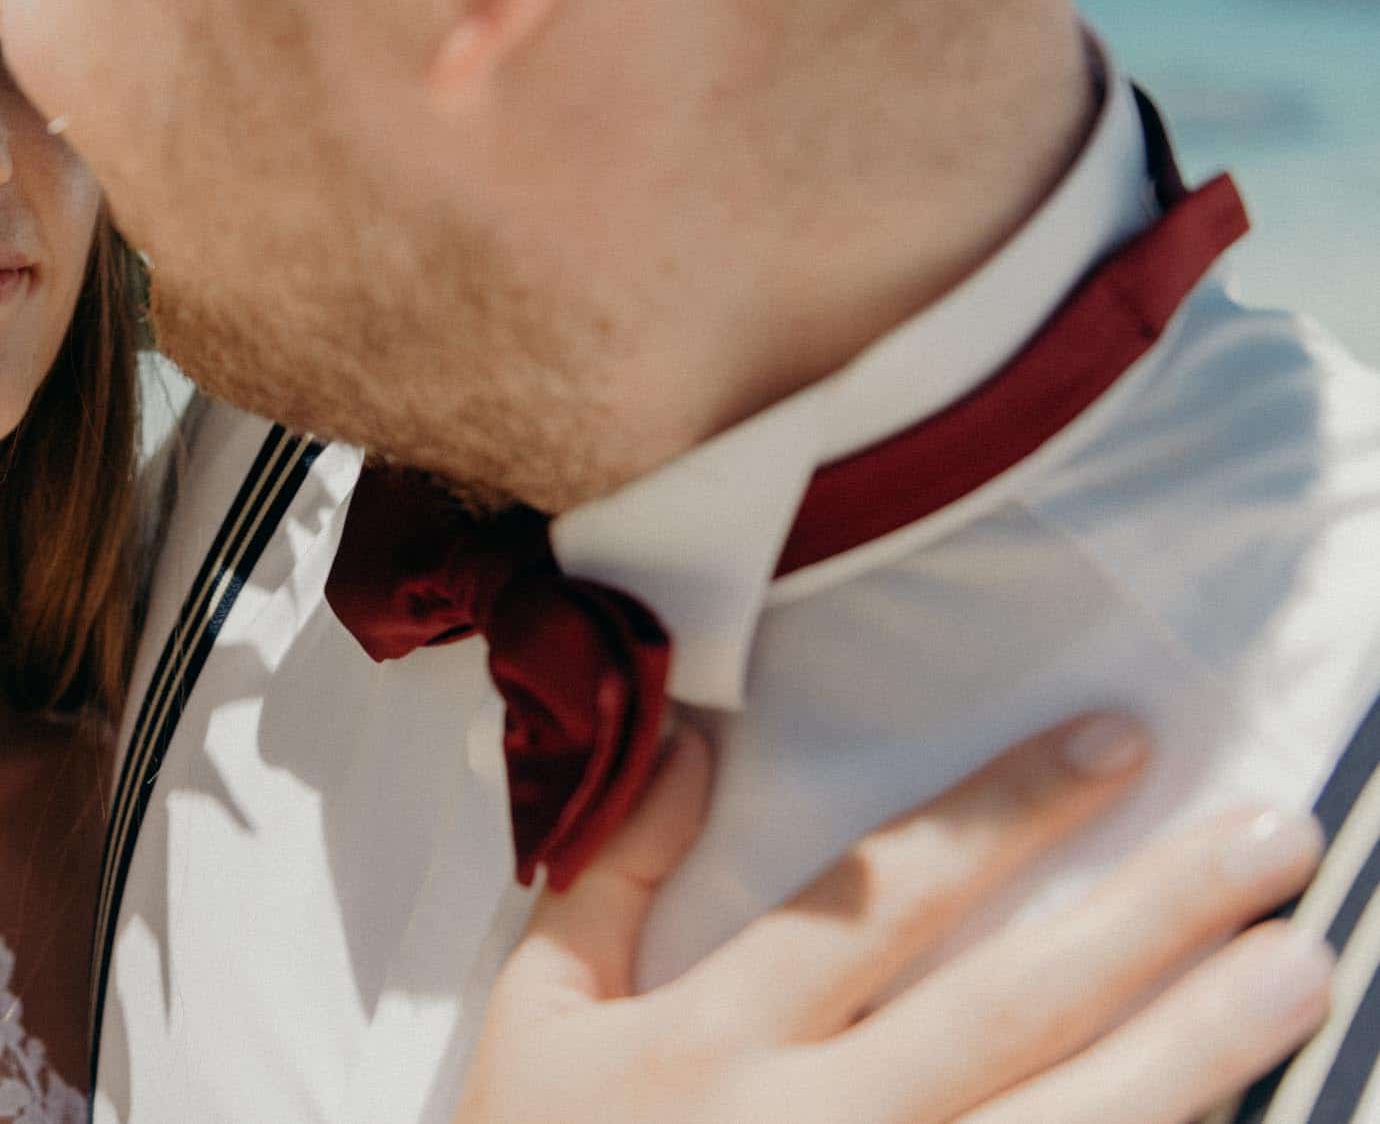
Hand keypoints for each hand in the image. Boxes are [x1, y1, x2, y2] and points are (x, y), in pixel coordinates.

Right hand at [455, 714, 1332, 1123]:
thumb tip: (699, 745)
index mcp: (705, 1040)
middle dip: (1146, 915)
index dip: (1001, 813)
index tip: (1115, 745)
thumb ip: (610, 878)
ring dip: (1191, 1048)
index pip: (879, 899)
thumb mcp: (536, 1017)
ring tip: (1296, 966)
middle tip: (1267, 834)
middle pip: (1004, 1006)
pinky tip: (1228, 1114)